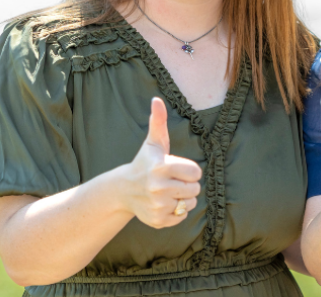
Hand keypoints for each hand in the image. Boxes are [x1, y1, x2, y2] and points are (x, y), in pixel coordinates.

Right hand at [122, 97, 202, 228]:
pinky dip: (176, 211)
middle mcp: (159, 188)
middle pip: (195, 189)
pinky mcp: (158, 220)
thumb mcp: (153, 142)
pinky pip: (182, 217)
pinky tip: (163, 204)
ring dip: (183, 198)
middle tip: (172, 181)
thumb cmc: (145, 162)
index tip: (175, 168)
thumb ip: (158, 121)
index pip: (196, 172)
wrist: (124, 190)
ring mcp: (158, 206)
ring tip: (168, 192)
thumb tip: (157, 100)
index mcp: (161, 167)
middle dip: (187, 184)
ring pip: (190, 204)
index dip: (189, 170)